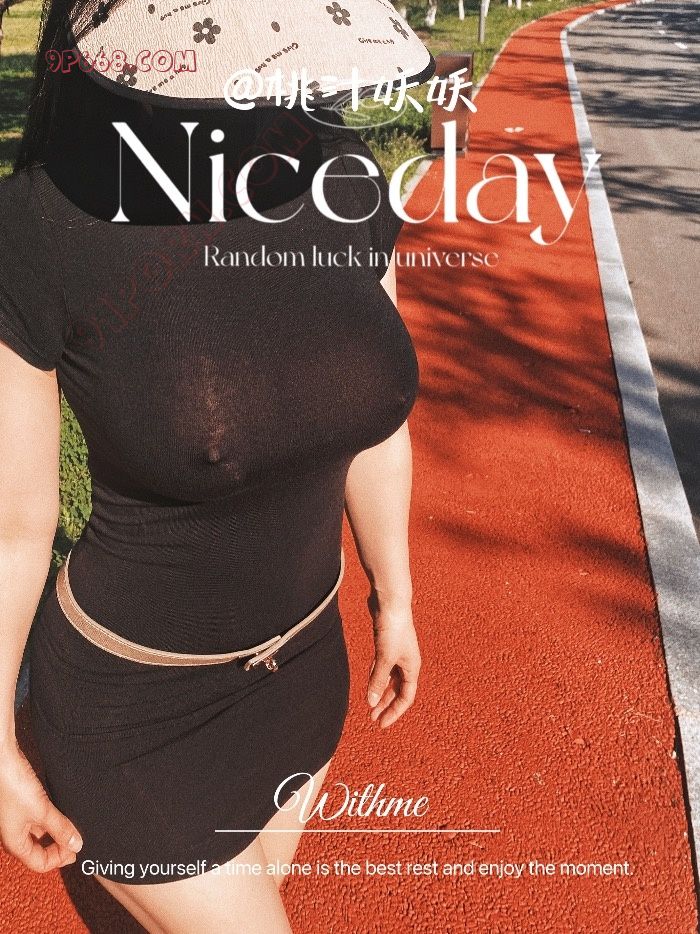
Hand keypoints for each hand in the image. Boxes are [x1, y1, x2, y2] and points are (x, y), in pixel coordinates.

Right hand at [0, 738, 82, 872]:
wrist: (1, 759)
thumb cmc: (14, 786)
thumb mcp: (41, 810)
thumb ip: (60, 828)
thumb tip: (76, 845)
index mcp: (15, 842)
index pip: (39, 863)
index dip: (60, 859)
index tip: (78, 849)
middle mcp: (14, 833)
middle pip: (39, 849)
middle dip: (59, 847)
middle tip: (78, 839)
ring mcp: (18, 817)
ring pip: (40, 832)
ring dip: (56, 831)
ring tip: (74, 823)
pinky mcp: (23, 801)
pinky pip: (39, 816)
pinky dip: (52, 816)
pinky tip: (63, 808)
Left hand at [366, 592, 420, 727]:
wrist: (390, 602)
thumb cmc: (393, 629)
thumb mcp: (385, 658)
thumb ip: (378, 680)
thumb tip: (371, 704)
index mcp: (412, 668)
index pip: (406, 697)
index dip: (394, 712)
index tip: (380, 724)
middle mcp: (407, 663)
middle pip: (398, 691)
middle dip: (386, 706)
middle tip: (373, 719)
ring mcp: (397, 654)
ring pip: (389, 680)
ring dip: (380, 693)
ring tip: (370, 706)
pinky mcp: (387, 645)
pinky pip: (383, 668)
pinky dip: (377, 677)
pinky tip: (369, 684)